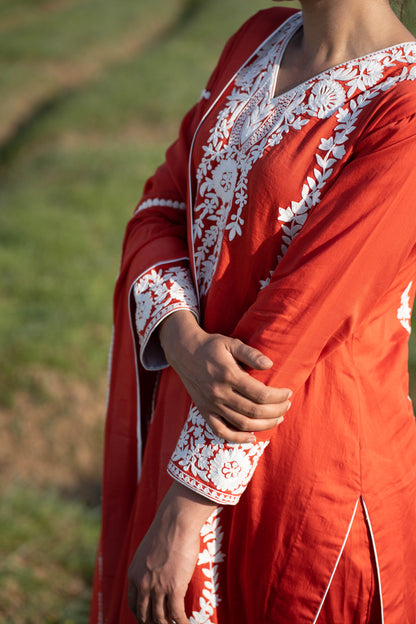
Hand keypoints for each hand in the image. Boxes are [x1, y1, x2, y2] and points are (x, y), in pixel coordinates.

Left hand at [128, 482, 215, 623]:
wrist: (175, 523)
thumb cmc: (166, 531)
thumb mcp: (149, 550)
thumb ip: (149, 565)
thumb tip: (157, 571)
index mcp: (134, 574)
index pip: (134, 604)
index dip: (140, 615)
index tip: (147, 619)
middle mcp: (143, 584)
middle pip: (145, 614)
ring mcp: (158, 588)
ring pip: (160, 618)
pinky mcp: (174, 588)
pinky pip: (176, 614)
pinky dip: (181, 623)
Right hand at [159, 311, 291, 442]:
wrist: (184, 352)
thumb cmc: (211, 346)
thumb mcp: (231, 343)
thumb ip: (251, 354)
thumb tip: (270, 364)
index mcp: (228, 375)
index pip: (260, 394)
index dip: (278, 396)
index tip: (288, 392)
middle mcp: (219, 393)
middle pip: (254, 411)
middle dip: (276, 411)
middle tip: (287, 405)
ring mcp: (211, 405)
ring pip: (242, 424)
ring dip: (264, 425)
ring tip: (278, 418)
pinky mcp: (204, 411)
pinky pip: (221, 431)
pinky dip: (237, 439)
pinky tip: (252, 437)